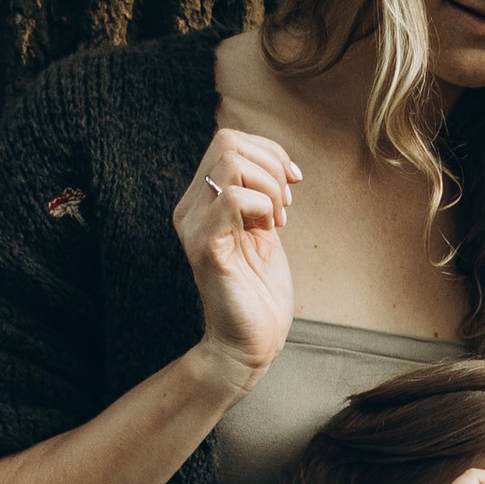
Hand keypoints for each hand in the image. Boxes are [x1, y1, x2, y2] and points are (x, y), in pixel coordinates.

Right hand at [171, 130, 300, 389]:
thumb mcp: (262, 229)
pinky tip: (270, 231)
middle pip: (228, 142)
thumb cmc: (260, 291)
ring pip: (230, 162)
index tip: (293, 184)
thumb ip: (260, 196)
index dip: (269, 152)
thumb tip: (276, 161)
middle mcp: (191, 209)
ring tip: (277, 219)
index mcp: (203, 202)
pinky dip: (262, 206)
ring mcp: (195, 227)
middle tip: (285, 206)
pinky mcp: (206, 248)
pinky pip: (233, 199)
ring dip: (268, 185)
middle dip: (271, 165)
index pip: (229, 141)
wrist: (250, 342)